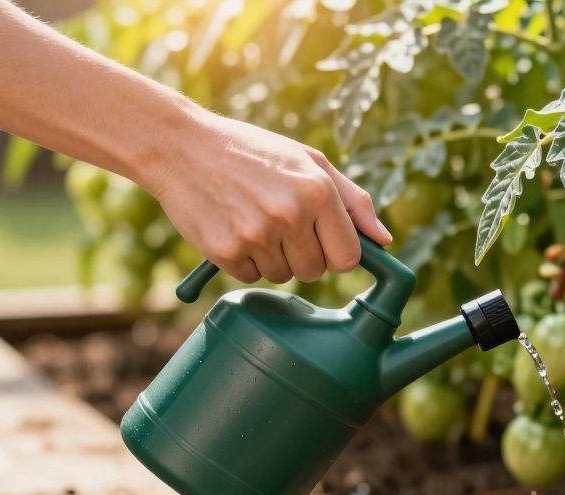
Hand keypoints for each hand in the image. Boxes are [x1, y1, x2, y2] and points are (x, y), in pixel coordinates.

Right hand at [146, 113, 390, 283]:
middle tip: (280, 222)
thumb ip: (352, 200)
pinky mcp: (225, 251)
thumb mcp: (308, 161)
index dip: (336, 253)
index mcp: (317, 190)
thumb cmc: (252, 153)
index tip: (323, 241)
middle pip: (316, 271)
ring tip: (253, 219)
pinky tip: (233, 226)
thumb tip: (384, 240)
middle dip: (304, 255)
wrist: (180, 147)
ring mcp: (256, 235)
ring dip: (273, 257)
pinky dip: (245, 260)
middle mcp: (290, 214)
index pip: (348, 257)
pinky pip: (251, 277)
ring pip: (283, 276)